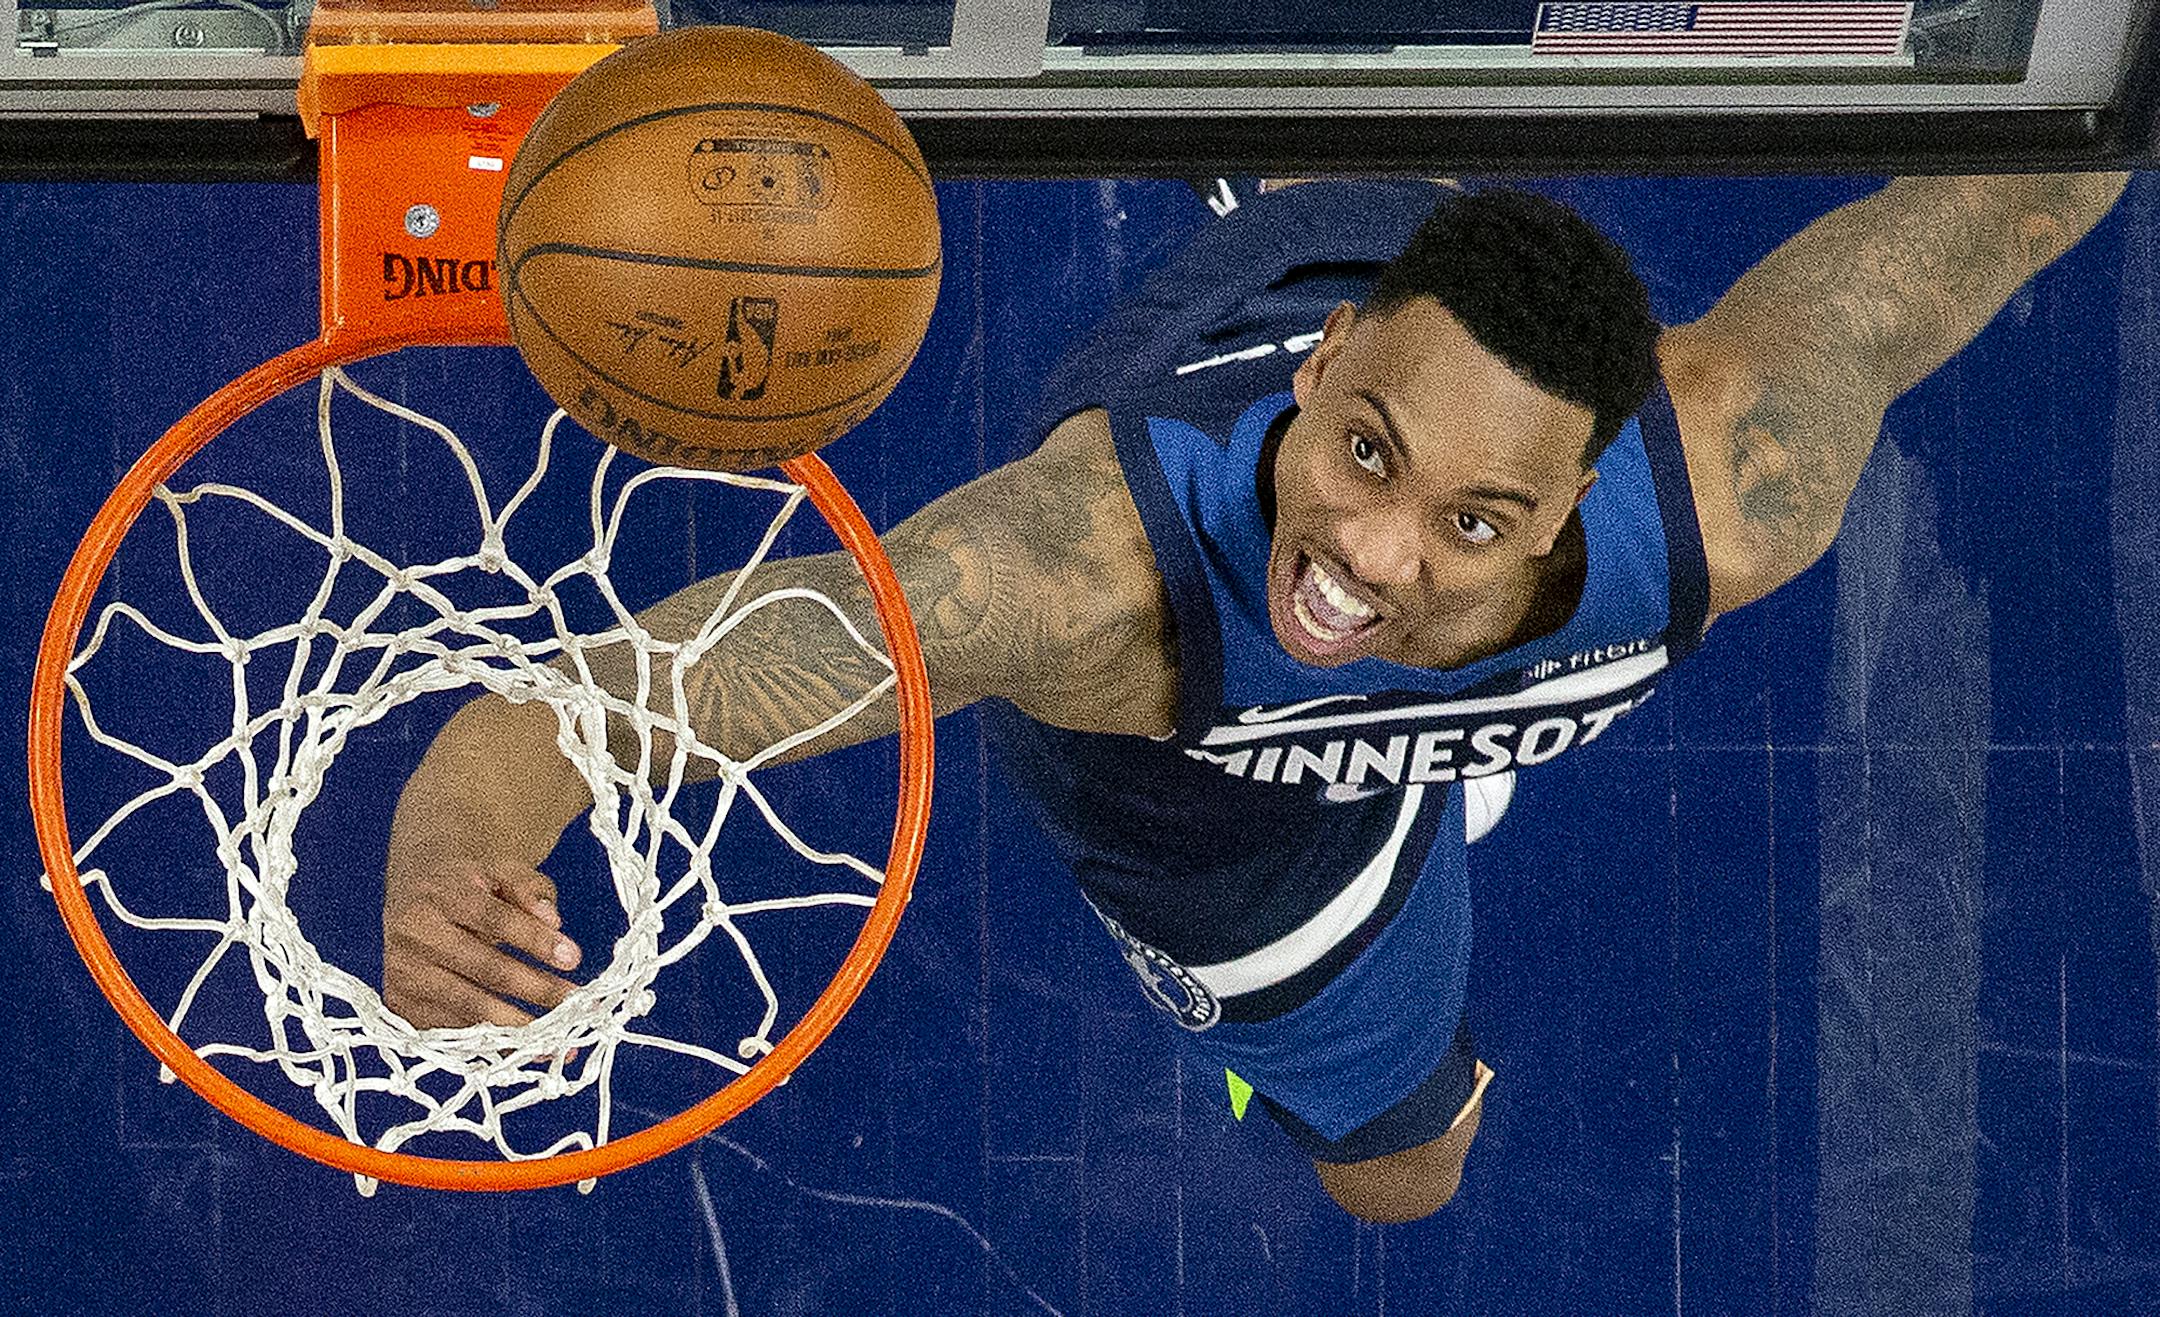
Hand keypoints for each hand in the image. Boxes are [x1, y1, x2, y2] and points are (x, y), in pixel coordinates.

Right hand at [382, 801, 584, 1030]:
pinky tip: (525, 1050)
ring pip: (468, 1006)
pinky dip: (490, 1044)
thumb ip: (529, 889)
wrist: (412, 898)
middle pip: (484, 968)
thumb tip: (553, 922)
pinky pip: (450, 1031)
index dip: (535, 940)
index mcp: (442, 894)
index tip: (573, 958)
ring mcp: (403, 972)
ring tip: (559, 1040)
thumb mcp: (500, 871)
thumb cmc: (468, 887)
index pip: (494, 918)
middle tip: (577, 1005)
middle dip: (536, 988)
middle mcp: (415, 934)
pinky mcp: (400, 1004)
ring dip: (518, 1027)